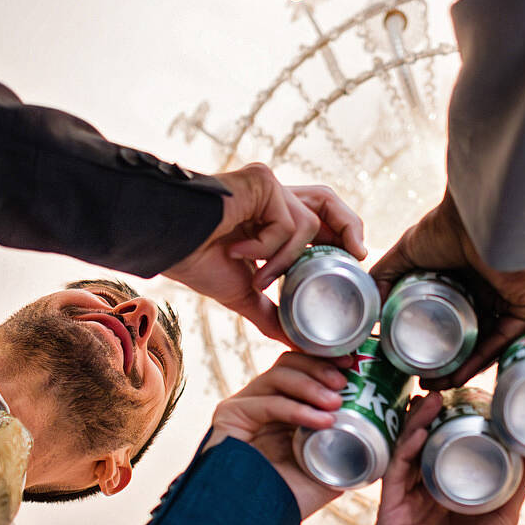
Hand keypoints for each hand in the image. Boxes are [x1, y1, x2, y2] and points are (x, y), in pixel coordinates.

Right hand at [164, 164, 367, 343]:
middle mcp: (273, 197)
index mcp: (270, 218)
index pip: (319, 218)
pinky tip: (238, 252)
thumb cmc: (194, 261)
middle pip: (327, 201)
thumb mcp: (243, 294)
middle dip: (348, 227)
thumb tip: (294, 344)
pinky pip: (287, 221)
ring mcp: (268, 187)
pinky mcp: (263, 181)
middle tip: (357, 255)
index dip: (340, 235)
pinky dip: (268, 247)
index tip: (353, 260)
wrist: (166, 245)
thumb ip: (271, 315)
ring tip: (257, 277)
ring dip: (286, 259)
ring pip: (307, 224)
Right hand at [204, 351, 352, 517]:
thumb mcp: (326, 472)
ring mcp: (244, 407)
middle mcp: (261, 402)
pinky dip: (297, 409)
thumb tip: (382, 438)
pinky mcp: (229, 416)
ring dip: (312, 385)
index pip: (303, 370)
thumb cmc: (286, 499)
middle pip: (290, 364)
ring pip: (279, 375)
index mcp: (282, 409)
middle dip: (321, 368)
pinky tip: (320, 420)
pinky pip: (266, 403)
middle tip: (346, 381)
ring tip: (336, 402)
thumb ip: (348, 454)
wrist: (255, 524)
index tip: (354, 364)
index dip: (327, 362)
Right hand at [371, 191, 524, 387]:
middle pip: (473, 337)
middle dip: (449, 364)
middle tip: (423, 381)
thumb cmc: (444, 227)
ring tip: (437, 384)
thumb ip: (386, 276)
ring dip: (464, 368)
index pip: (458, 321)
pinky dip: (483, 358)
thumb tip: (369, 308)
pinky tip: (458, 375)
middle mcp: (497, 291)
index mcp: (474, 280)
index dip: (437, 346)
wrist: (477, 216)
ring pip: (489, 342)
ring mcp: (518, 298)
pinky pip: (508, 337)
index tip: (412, 365)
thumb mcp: (407, 253)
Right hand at [373, 395, 524, 524]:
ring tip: (430, 400)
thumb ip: (513, 485)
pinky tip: (418, 431)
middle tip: (437, 391)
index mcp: (432, 503)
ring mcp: (397, 512)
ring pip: (400, 458)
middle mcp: (411, 505)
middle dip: (422, 420)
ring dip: (413, 428)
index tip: (453, 399)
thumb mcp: (501, 515)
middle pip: (412, 452)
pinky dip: (405, 451)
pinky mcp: (388, 522)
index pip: (430, 455)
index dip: (438, 427)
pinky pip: (393, 478)